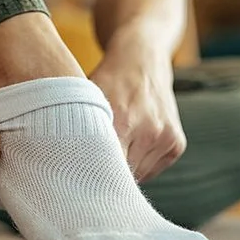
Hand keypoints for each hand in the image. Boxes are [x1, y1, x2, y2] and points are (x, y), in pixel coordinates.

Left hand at [90, 46, 185, 181]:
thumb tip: (62, 162)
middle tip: (91, 168)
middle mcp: (149, 131)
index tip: (80, 178)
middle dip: (106, 175)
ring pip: (138, 176)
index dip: (91, 176)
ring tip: (114, 148)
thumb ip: (79, 130)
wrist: (142, 61)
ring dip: (124, 170)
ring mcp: (166, 138)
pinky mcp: (177, 144)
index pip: (106, 168)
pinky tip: (131, 145)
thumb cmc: (108, 81)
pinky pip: (152, 170)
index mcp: (123, 121)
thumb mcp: (87, 99)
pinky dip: (139, 164)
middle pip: (122, 175)